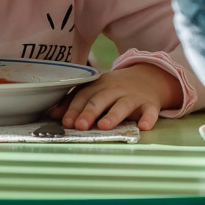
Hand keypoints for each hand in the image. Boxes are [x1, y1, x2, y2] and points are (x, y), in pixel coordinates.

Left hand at [49, 64, 179, 131]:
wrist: (150, 77)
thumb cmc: (116, 88)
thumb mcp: (96, 90)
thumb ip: (75, 101)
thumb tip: (53, 115)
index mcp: (99, 86)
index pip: (84, 96)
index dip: (74, 108)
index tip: (65, 121)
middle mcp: (115, 90)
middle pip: (100, 100)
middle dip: (89, 112)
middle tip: (80, 126)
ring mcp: (133, 97)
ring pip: (123, 105)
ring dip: (113, 115)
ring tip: (104, 126)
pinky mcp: (150, 105)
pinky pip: (150, 112)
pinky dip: (148, 119)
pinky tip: (143, 126)